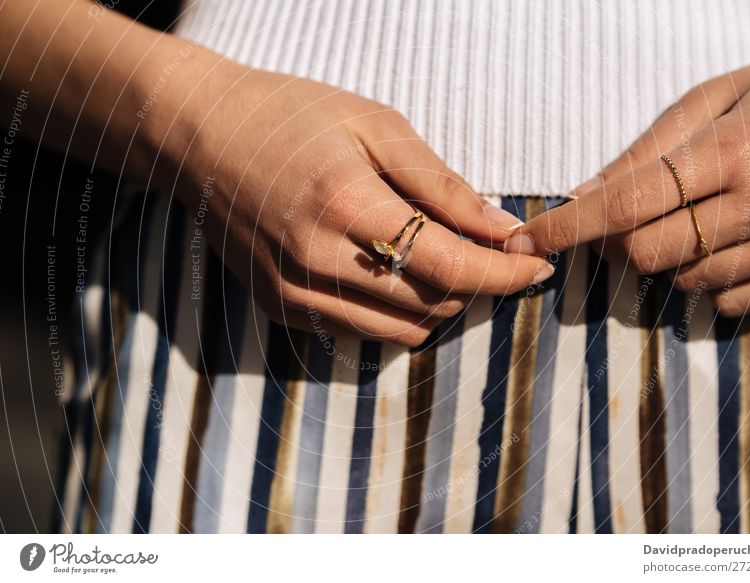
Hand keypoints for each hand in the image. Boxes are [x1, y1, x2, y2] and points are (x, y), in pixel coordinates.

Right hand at [161, 60, 553, 345]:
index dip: (503, 273)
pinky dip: (395, 314)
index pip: (449, 265)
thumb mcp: (375, 125)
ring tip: (443, 262)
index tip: (537, 267)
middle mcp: (317, 260)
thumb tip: (502, 227)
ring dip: (439, 304)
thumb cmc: (291, 116)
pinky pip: (360, 333)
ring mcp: (293, 292)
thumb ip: (442, 184)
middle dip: (476, 286)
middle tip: (489, 253)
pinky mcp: (280, 308)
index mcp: (346, 204)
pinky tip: (395, 274)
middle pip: (431, 304)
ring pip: (400, 330)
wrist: (201, 136)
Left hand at [504, 53, 749, 316]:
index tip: (524, 240)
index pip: (623, 204)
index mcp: (731, 152)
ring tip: (688, 220)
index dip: (565, 227)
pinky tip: (723, 245)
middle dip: (614, 243)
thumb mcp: (718, 97)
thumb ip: (648, 148)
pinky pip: (729, 304)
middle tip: (619, 218)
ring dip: (663, 259)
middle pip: (644, 254)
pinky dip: (708, 283)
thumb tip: (582, 194)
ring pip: (682, 282)